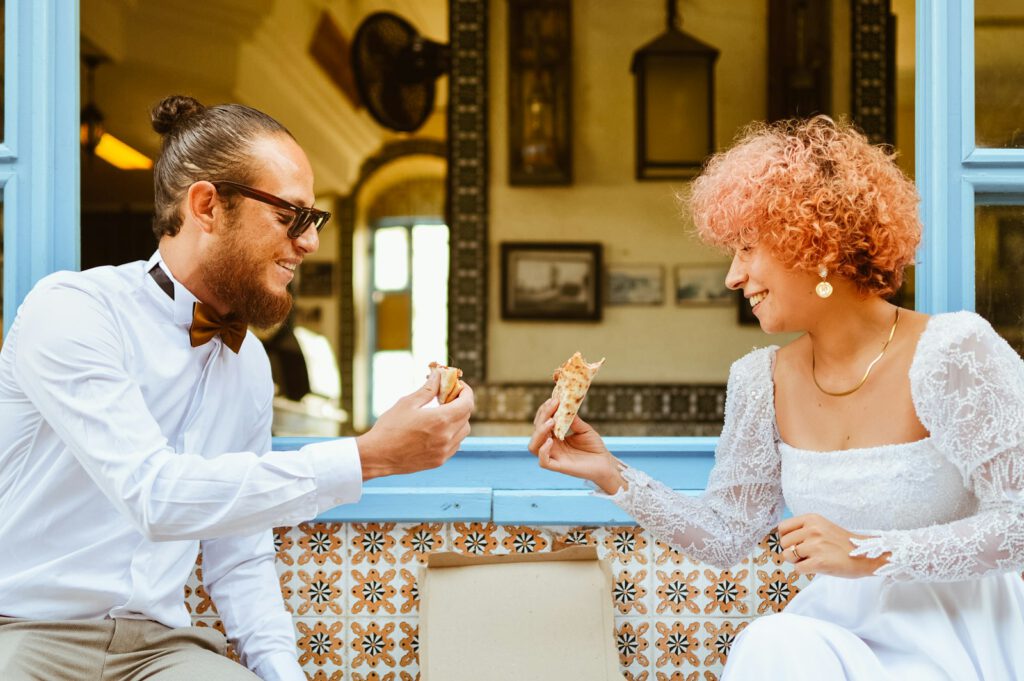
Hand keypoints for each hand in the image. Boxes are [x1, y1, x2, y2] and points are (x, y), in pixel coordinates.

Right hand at [356, 371, 474, 480]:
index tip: (459, 385)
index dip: (466, 392)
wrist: (377, 456)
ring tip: (443, 413)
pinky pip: (455, 445)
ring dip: (458, 420)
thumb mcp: (408, 403)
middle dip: (461, 403)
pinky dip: (453, 434)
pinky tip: (438, 429)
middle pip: (466, 417)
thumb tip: (439, 376)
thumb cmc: (389, 428)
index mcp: (440, 420)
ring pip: (463, 432)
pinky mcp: (439, 461)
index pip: (467, 403)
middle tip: (448, 397)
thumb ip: (428, 389)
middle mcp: (447, 437)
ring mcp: (444, 451)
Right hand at [527, 397, 623, 493]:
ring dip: (539, 432)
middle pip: (536, 432)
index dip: (545, 410)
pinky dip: (543, 450)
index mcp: (555, 437)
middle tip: (554, 404)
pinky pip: (543, 462)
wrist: (605, 463)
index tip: (554, 399)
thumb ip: (572, 419)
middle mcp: (551, 446)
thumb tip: (565, 404)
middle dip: (542, 416)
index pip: (542, 422)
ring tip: (551, 422)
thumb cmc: (594, 446)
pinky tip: (551, 440)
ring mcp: (554, 456)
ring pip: (533, 446)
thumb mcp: (583, 428)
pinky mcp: (559, 467)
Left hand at [778, 513, 889, 577]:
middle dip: (792, 551)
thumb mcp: (822, 527)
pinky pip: (797, 568)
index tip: (797, 543)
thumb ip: (803, 530)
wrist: (867, 555)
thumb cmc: (843, 543)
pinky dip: (805, 570)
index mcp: (812, 519)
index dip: (787, 538)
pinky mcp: (819, 562)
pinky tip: (817, 567)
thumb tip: (783, 540)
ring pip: (787, 556)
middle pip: (783, 543)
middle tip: (807, 554)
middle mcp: (812, 530)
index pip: (782, 528)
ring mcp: (815, 546)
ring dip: (797, 561)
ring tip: (812, 559)